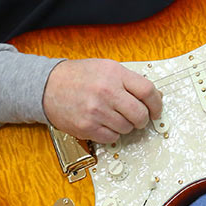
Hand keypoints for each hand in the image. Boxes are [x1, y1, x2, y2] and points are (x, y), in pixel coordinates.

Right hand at [42, 58, 162, 143]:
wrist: (48, 86)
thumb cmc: (78, 76)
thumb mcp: (106, 68)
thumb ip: (129, 80)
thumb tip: (154, 97)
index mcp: (114, 74)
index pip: (147, 91)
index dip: (156, 103)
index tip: (156, 109)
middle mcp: (106, 92)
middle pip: (140, 114)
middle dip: (142, 119)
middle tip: (138, 117)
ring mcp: (96, 111)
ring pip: (127, 128)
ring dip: (126, 125)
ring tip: (114, 116)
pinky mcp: (87, 127)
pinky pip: (112, 137)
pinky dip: (112, 133)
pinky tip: (104, 123)